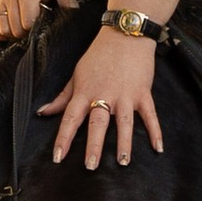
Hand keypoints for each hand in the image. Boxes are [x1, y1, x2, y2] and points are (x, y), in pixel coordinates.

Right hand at [0, 0, 75, 38]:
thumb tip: (75, 14)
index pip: (28, 23)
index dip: (38, 28)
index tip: (47, 22)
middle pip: (15, 28)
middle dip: (28, 33)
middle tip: (40, 25)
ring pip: (2, 27)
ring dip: (14, 32)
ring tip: (27, 26)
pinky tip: (8, 30)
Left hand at [42, 29, 164, 166]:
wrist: (125, 34)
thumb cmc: (98, 55)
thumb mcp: (76, 74)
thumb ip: (62, 97)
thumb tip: (43, 112)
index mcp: (85, 92)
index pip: (70, 119)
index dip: (63, 139)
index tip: (58, 157)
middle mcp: (104, 95)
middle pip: (97, 124)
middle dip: (94, 146)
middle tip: (91, 166)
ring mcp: (125, 95)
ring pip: (124, 123)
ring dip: (123, 143)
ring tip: (122, 162)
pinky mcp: (143, 93)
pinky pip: (150, 115)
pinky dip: (155, 131)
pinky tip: (158, 148)